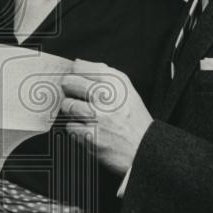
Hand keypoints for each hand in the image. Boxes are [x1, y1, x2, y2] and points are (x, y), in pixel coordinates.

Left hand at [59, 59, 152, 175]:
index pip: (80, 67)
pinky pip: (70, 126)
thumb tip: (77, 64)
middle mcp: (106, 97)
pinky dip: (76, 129)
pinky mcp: (89, 135)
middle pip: (69, 83)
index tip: (75, 77)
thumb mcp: (126, 90)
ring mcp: (96, 117)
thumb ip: (104, 74)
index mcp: (115, 82)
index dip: (74, 73)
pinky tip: (88, 129)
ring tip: (84, 114)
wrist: (145, 148)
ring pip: (67, 105)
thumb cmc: (134, 119)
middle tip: (75, 95)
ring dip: (72, 110)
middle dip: (68, 89)